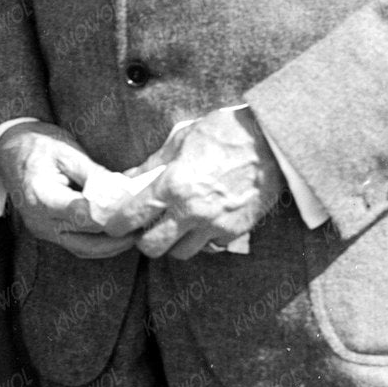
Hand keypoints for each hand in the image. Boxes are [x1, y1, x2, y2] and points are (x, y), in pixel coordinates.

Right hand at [0, 122, 138, 259]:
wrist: (9, 150)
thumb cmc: (38, 145)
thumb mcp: (67, 151)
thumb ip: (94, 174)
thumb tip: (124, 191)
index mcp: (42, 197)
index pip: (84, 215)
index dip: (113, 216)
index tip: (137, 210)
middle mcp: (40, 221)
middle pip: (88, 240)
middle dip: (119, 236)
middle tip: (146, 226)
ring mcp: (43, 231)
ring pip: (85, 249)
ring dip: (112, 246)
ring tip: (137, 233)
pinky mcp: (49, 233)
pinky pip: (78, 246)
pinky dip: (100, 243)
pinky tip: (119, 235)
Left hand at [124, 107, 283, 259]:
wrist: (272, 142)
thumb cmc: (226, 133)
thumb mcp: (182, 138)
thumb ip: (154, 163)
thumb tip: (130, 177)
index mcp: (173, 184)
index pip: (132, 216)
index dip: (117, 225)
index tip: (114, 225)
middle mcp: (190, 211)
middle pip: (153, 247)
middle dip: (144, 241)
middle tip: (145, 229)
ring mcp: (214, 225)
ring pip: (181, 253)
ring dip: (173, 244)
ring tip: (175, 227)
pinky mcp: (235, 232)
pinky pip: (209, 248)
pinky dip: (202, 241)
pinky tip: (202, 224)